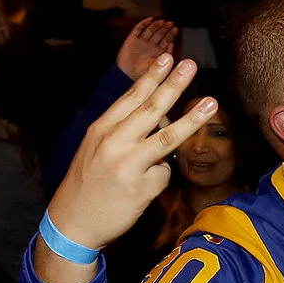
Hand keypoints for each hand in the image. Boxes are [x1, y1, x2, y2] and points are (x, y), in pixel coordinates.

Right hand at [45, 55, 212, 253]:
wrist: (71, 224)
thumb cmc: (86, 184)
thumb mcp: (94, 150)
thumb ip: (120, 132)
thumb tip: (157, 118)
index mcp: (101, 130)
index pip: (130, 98)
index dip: (151, 77)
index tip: (166, 58)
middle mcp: (113, 143)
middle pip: (150, 109)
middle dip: (173, 84)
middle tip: (190, 65)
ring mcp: (127, 165)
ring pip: (166, 138)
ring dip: (192, 119)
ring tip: (212, 103)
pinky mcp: (139, 189)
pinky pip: (164, 175)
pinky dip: (159, 179)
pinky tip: (143, 188)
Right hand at [115, 16, 176, 77]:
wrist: (125, 76)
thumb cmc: (141, 74)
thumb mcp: (157, 67)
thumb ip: (165, 58)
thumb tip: (173, 51)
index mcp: (158, 53)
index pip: (167, 41)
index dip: (171, 34)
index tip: (176, 29)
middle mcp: (150, 46)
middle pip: (159, 34)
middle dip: (165, 28)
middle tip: (170, 23)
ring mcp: (141, 42)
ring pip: (150, 30)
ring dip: (156, 25)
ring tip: (162, 21)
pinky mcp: (131, 40)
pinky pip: (138, 29)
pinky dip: (143, 24)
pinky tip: (149, 19)